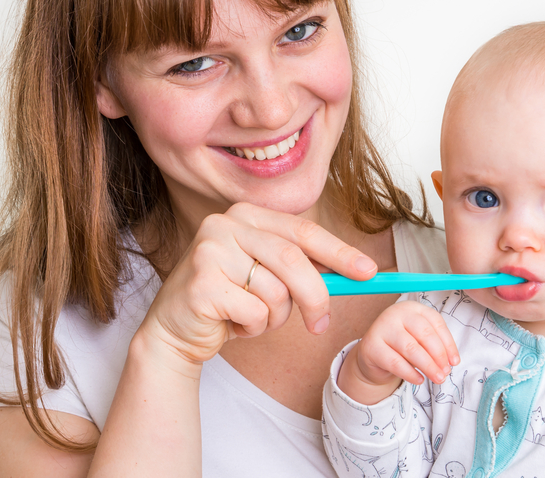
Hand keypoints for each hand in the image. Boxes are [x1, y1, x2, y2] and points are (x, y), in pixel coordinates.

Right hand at [136, 202, 378, 367]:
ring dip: (276, 318)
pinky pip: (254, 313)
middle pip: (293, 260)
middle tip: (321, 324)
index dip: (340, 252)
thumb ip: (303, 267)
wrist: (176, 330)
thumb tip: (357, 271)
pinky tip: (233, 324)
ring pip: (275, 292)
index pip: (304, 231)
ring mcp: (209, 251)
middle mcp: (225, 224)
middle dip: (316, 296)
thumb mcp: (269, 276)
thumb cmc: (230, 300)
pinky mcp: (201, 284)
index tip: (368, 272)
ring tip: (254, 318)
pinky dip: (253, 328)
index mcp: (247, 215)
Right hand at [337, 301, 459, 404]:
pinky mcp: (371, 346)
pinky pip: (395, 362)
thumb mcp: (418, 339)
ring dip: (428, 366)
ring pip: (411, 348)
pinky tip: (419, 380)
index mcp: (412, 308)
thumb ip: (434, 345)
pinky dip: (410, 373)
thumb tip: (449, 362)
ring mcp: (382, 327)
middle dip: (439, 356)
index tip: (454, 361)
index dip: (448, 343)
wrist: (373, 355)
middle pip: (424, 334)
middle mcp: (396, 313)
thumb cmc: (401, 345)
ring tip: (437, 378)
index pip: (435, 322)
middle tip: (446, 372)